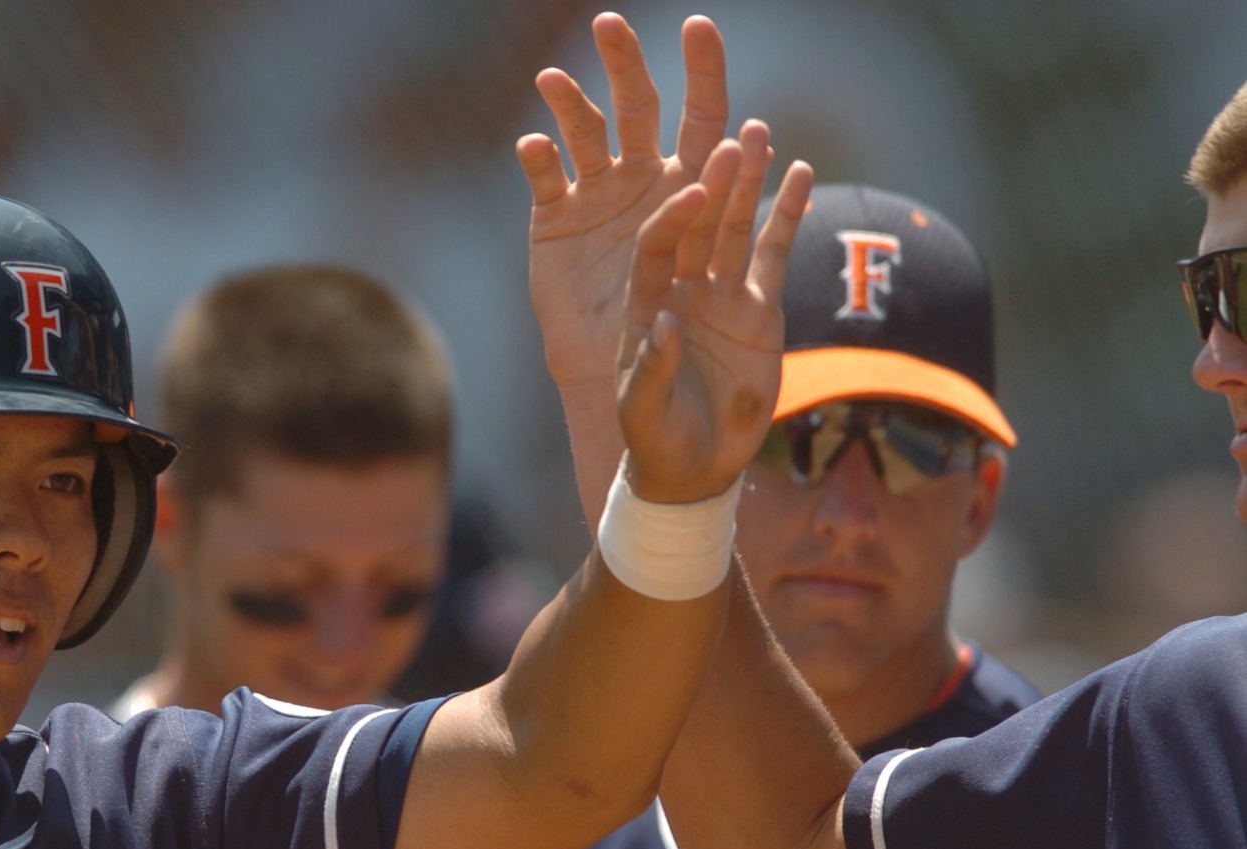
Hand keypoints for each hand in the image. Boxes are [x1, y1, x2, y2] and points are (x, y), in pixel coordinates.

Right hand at [518, 13, 730, 391]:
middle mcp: (646, 183)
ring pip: (585, 134)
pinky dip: (537, 161)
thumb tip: (694, 303)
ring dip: (569, 103)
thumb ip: (740, 282)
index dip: (704, 75)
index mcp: (694, 192)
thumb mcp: (722, 331)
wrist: (627, 389)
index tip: (699, 27)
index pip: (705, 122)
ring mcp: (598, 198)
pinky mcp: (555, 221)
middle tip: (610, 24)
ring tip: (552, 80)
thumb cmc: (688, 354)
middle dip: (625, 65)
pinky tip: (531, 145)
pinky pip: (545, 180)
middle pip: (639, 108)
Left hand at [617, 123, 812, 503]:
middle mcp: (681, 288)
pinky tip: (799, 173)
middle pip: (697, 225)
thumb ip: (654, 368)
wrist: (694, 466)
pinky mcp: (758, 308)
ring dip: (747, 183)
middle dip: (713, 183)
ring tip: (759, 133)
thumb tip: (665, 324)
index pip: (655, 248)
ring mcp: (720, 294)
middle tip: (730, 138)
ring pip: (735, 228)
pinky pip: (773, 253)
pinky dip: (786, 214)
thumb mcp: (644, 410)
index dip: (672, 220)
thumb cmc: (655, 439)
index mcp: (644, 304)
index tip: (691, 192)